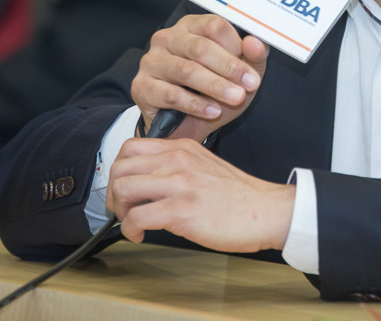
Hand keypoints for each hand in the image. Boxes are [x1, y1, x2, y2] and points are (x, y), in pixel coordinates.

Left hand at [106, 137, 294, 251]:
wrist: (266, 211)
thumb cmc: (239, 196)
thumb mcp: (205, 165)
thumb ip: (177, 166)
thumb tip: (148, 183)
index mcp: (182, 148)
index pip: (131, 147)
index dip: (120, 170)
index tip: (127, 189)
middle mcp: (177, 160)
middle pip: (120, 167)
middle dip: (113, 192)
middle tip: (124, 209)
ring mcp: (179, 184)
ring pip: (123, 189)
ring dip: (119, 211)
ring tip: (133, 222)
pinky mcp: (181, 210)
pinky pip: (136, 217)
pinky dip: (130, 230)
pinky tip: (141, 234)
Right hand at [131, 13, 267, 141]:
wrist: (186, 123)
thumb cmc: (213, 90)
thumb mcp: (239, 72)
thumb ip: (253, 56)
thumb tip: (255, 43)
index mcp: (192, 26)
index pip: (214, 26)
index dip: (236, 47)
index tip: (252, 72)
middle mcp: (168, 38)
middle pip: (200, 47)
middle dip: (228, 68)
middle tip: (249, 86)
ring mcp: (151, 61)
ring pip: (186, 70)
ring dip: (215, 86)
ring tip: (235, 98)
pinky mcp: (142, 86)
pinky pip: (170, 94)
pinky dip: (195, 104)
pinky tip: (213, 111)